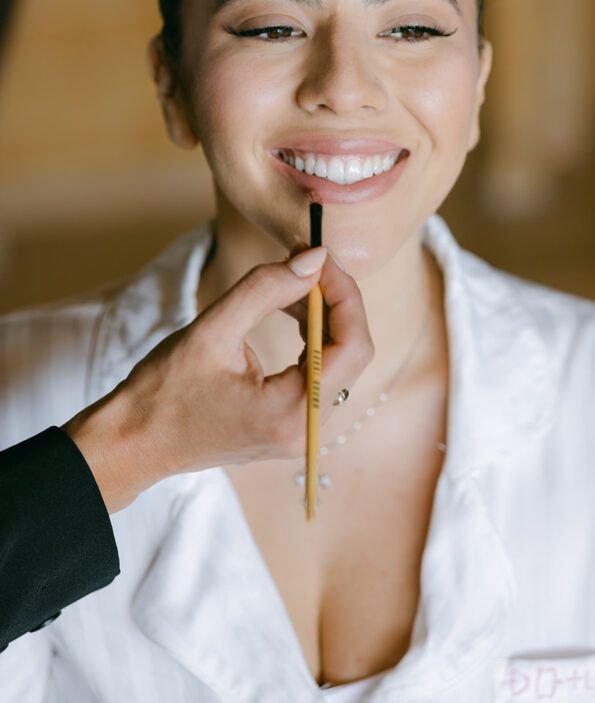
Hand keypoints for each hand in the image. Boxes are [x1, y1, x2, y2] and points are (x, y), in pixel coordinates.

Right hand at [64, 248, 372, 512]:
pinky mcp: (289, 427)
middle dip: (334, 302)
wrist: (134, 444)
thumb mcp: (211, 330)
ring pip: (338, 362)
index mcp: (292, 413)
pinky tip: (290, 311)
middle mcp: (306, 430)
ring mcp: (300, 433)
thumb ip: (265, 289)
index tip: (319, 258)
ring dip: (322, 317)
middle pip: (352, 354)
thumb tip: (314, 259)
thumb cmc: (163, 392)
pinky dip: (311, 339)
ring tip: (291, 284)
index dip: (343, 294)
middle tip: (306, 263)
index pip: (352, 346)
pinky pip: (318, 375)